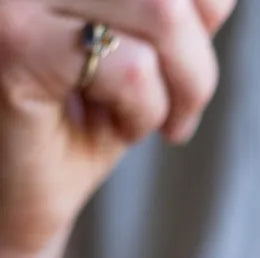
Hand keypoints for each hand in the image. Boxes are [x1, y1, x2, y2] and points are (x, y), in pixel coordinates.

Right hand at [0, 0, 233, 254]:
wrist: (13, 197)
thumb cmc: (72, 121)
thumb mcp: (138, 53)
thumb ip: (177, 12)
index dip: (202, 9)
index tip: (182, 65)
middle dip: (197, 59)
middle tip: (179, 112)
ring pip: (165, 14)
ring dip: (182, 87)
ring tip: (147, 120)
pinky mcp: (13, 42)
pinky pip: (134, 70)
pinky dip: (148, 112)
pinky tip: (119, 130)